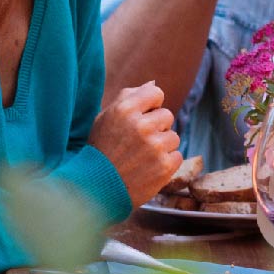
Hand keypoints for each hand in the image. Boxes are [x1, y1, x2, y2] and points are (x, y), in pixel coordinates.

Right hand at [91, 81, 181, 205]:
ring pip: (173, 137)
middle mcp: (142, 125)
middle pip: (167, 116)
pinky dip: (166, 163)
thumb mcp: (105, 119)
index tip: (144, 116)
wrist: (96, 189)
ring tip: (142, 157)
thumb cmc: (100, 151)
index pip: (156, 93)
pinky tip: (148, 168)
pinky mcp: (165, 166)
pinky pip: (177, 156)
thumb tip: (153, 83)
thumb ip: (129, 98)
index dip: (151, 105)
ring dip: (162, 146)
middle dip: (157, 128)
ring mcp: (155, 146)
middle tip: (139, 143)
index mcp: (125, 109)